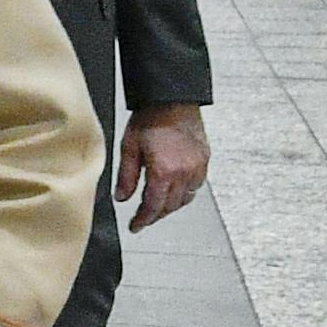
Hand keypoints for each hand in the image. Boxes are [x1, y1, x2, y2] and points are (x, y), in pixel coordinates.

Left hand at [114, 103, 208, 230]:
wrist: (172, 100)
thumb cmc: (150, 119)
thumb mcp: (129, 148)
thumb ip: (126, 176)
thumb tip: (122, 198)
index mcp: (164, 171)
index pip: (153, 206)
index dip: (143, 220)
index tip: (135, 226)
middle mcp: (184, 172)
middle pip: (170, 206)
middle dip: (155, 215)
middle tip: (143, 219)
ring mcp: (198, 166)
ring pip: (185, 198)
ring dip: (170, 206)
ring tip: (157, 208)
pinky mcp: (205, 160)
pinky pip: (196, 186)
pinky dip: (184, 193)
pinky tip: (174, 191)